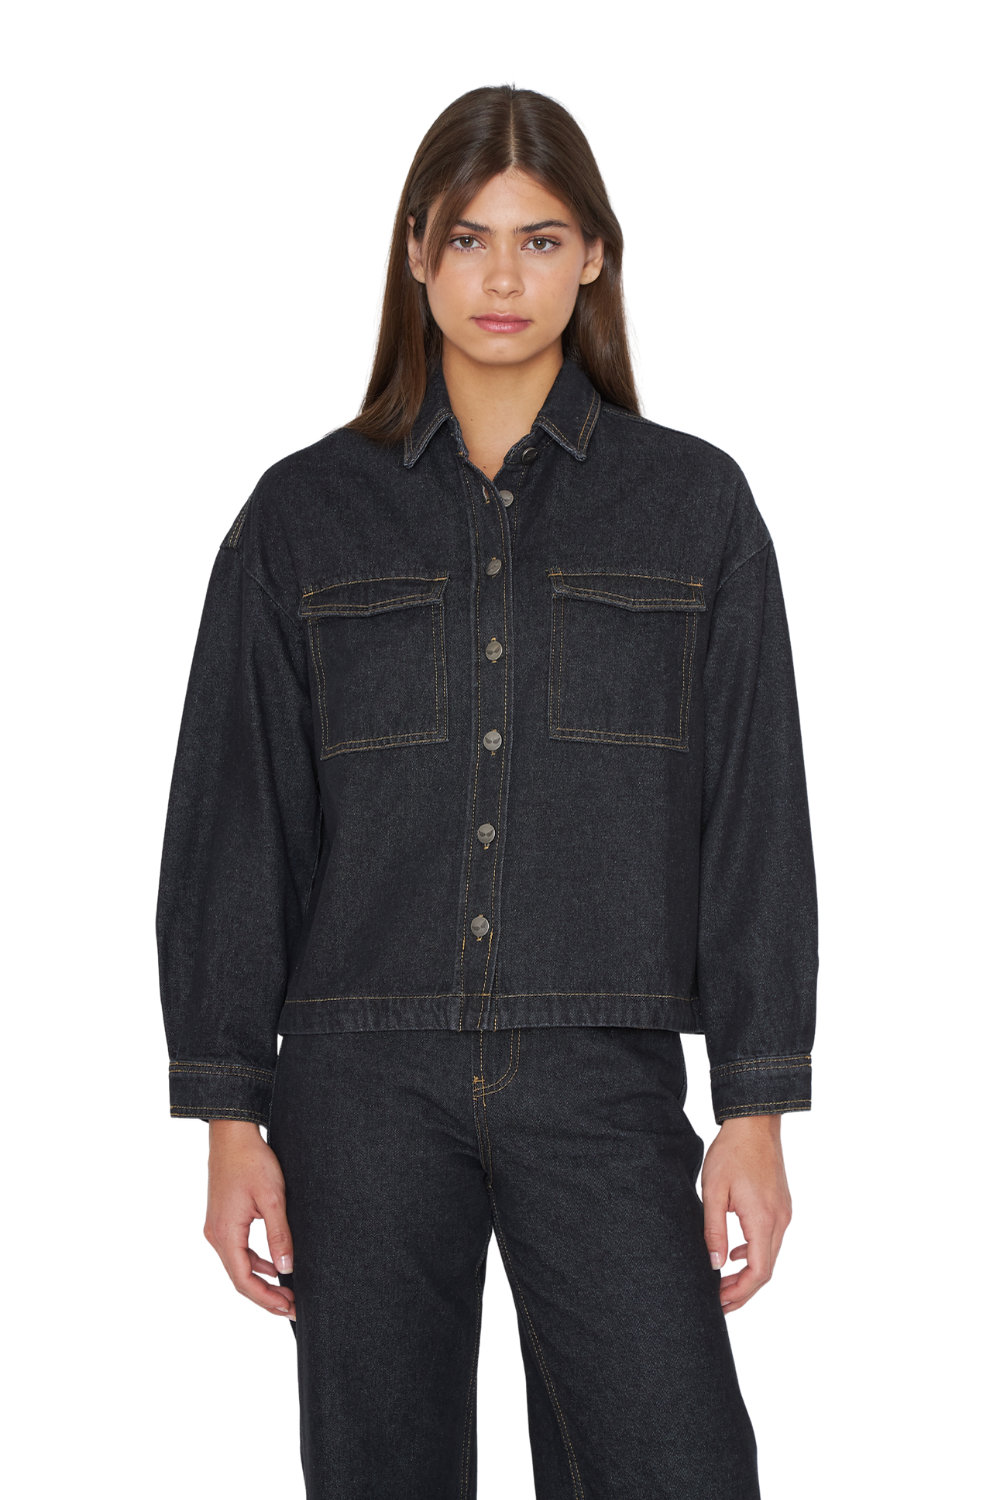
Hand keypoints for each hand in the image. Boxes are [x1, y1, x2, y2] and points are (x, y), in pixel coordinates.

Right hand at [204, 1120, 295, 1318]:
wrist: (232, 1135)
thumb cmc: (252, 1161)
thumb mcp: (273, 1199)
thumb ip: (279, 1236)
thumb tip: (285, 1269)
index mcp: (225, 1234)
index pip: (244, 1281)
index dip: (266, 1299)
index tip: (289, 1308)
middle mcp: (216, 1235)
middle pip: (239, 1278)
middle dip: (266, 1295)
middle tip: (292, 1306)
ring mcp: (217, 1228)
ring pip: (238, 1265)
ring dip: (261, 1280)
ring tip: (286, 1291)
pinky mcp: (222, 1220)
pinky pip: (238, 1250)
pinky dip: (255, 1262)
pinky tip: (273, 1265)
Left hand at [701, 1114, 791, 1313]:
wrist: (755, 1123)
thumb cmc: (732, 1153)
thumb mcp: (714, 1192)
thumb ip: (714, 1231)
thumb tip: (715, 1265)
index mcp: (763, 1220)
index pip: (758, 1273)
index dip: (740, 1293)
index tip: (719, 1303)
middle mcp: (780, 1221)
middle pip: (766, 1270)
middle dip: (743, 1290)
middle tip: (719, 1302)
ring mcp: (784, 1213)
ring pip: (769, 1256)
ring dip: (749, 1273)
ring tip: (723, 1283)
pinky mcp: (781, 1205)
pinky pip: (771, 1239)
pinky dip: (754, 1253)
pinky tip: (736, 1252)